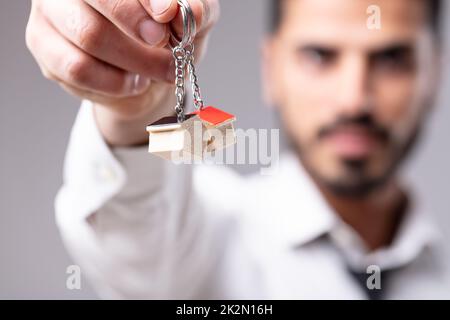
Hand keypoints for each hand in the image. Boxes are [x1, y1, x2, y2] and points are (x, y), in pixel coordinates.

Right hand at [26, 0, 219, 145]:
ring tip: (157, 71)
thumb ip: (197, 11)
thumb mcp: (191, 22)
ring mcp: (51, 12)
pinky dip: (114, 82)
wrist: (147, 78)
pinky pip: (78, 69)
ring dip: (134, 62)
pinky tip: (133, 82)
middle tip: (165, 47)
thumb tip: (188, 9)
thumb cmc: (165, 40)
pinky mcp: (44, 47)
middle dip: (136, 26)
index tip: (166, 15)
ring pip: (88, 36)